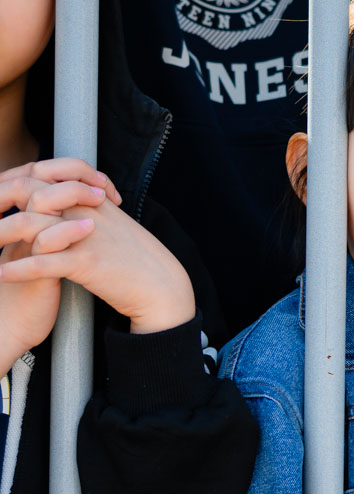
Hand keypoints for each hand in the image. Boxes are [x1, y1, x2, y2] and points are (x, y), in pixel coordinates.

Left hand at [0, 159, 119, 372]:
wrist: (163, 285)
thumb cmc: (138, 258)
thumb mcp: (114, 223)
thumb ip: (87, 208)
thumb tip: (61, 204)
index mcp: (90, 197)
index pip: (41, 174)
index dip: (11, 181)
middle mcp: (84, 209)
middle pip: (27, 191)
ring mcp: (85, 235)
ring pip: (27, 224)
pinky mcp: (86, 262)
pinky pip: (41, 263)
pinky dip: (16, 269)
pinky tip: (0, 275)